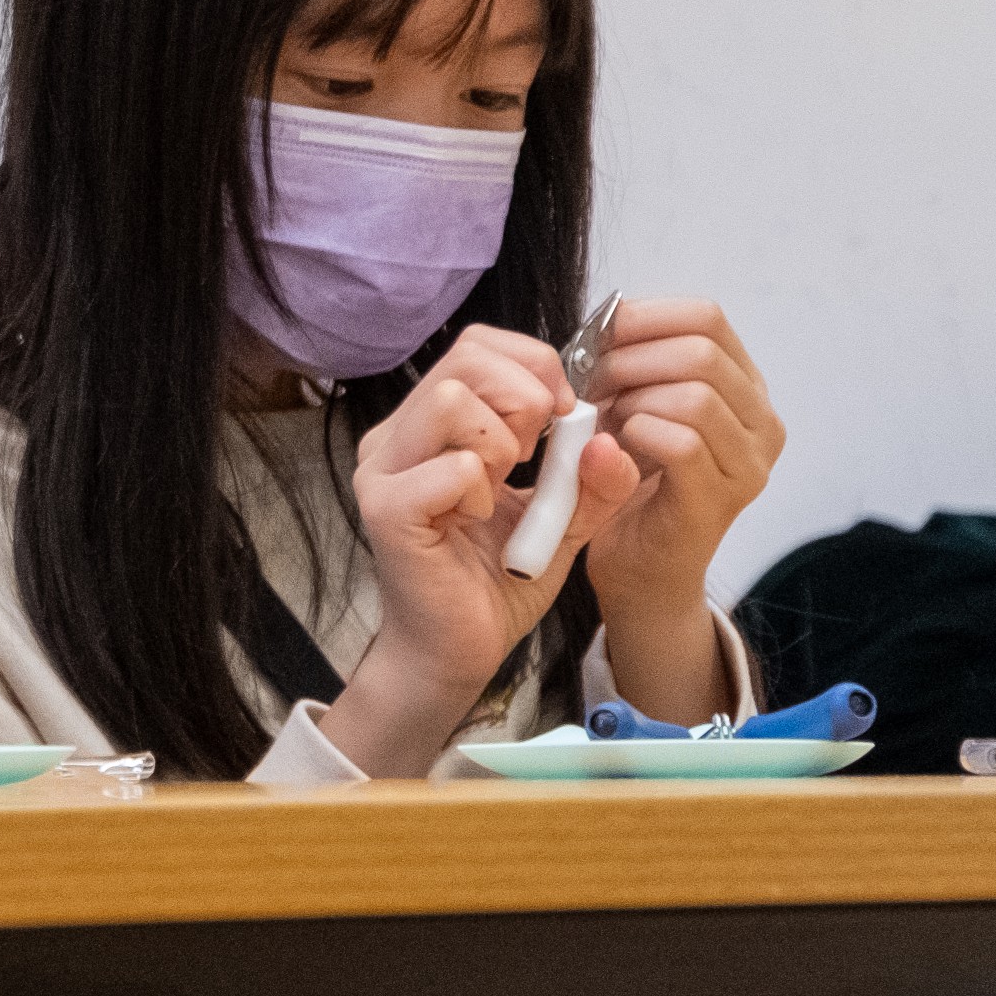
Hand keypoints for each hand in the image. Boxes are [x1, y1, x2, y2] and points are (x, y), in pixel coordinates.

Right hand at [320, 326, 646, 778]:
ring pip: (451, 400)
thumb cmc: (497, 580)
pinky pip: (447, 467)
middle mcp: (399, 434)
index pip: (478, 344)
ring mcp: (385, 468)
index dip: (534, 367)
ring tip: (503, 486)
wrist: (458, 651)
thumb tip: (610, 435)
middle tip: (533, 455)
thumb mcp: (564, 517)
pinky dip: (482, 490)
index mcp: (433, 423)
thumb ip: (592, 477)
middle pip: (466, 359)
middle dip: (525, 398)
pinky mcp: (386, 508)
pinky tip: (480, 520)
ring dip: (501, 442)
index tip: (562, 419)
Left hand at [574, 295, 780, 616]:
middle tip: (589, 385)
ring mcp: (749, 465)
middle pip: (700, 352)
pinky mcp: (719, 501)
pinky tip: (611, 448)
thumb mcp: (635, 401)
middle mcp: (762, 423)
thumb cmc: (632, 475)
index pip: (707, 318)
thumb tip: (606, 315)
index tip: (597, 335)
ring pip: (695, 396)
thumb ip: (632, 359)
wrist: (637, 564)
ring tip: (601, 421)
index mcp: (744, 387)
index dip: (644, 316)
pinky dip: (636, 434)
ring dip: (631, 400)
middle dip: (629, 361)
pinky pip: (682, 443)